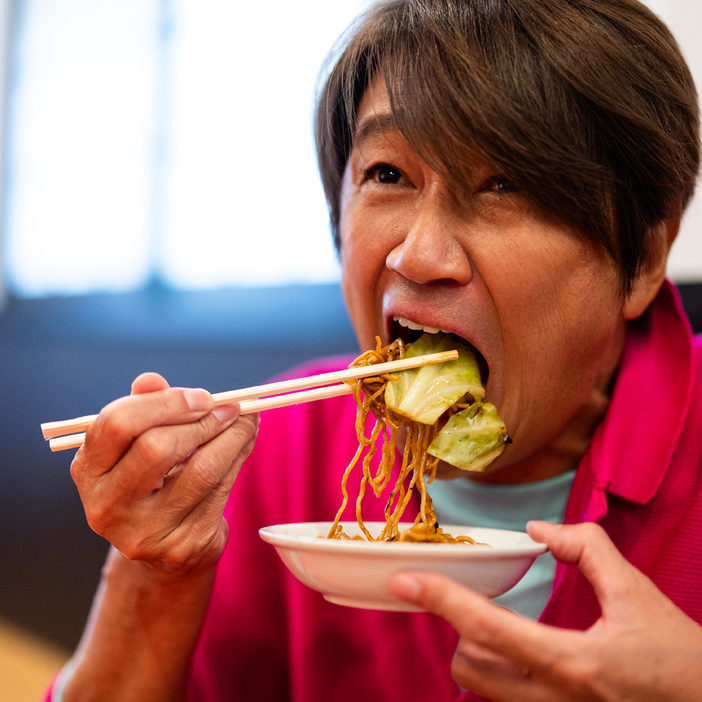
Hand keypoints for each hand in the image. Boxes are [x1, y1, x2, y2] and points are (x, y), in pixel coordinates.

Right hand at [70, 372, 258, 574]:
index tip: (203, 397)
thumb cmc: (152, 480)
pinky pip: (220, 491)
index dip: (166, 403)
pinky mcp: (182, 545)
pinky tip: (245, 443)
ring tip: (247, 420)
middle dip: (203, 421)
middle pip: (157, 447)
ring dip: (232, 437)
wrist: (162, 551)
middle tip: (231, 408)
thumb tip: (151, 380)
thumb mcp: (139, 444)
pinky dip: (239, 459)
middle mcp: (107, 505)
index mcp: (88, 470)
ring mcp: (143, 531)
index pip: (118, 423)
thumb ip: (145, 408)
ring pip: (200, 470)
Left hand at [389, 521, 701, 700]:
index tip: (405, 580)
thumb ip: (586, 548)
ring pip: (483, 692)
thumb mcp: (637, 593)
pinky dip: (501, 676)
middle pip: (468, 668)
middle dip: (462, 632)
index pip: (486, 627)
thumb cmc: (680, 660)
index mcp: (571, 663)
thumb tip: (537, 530)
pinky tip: (522, 657)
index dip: (440, 598)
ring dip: (479, 656)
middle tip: (478, 603)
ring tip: (503, 630)